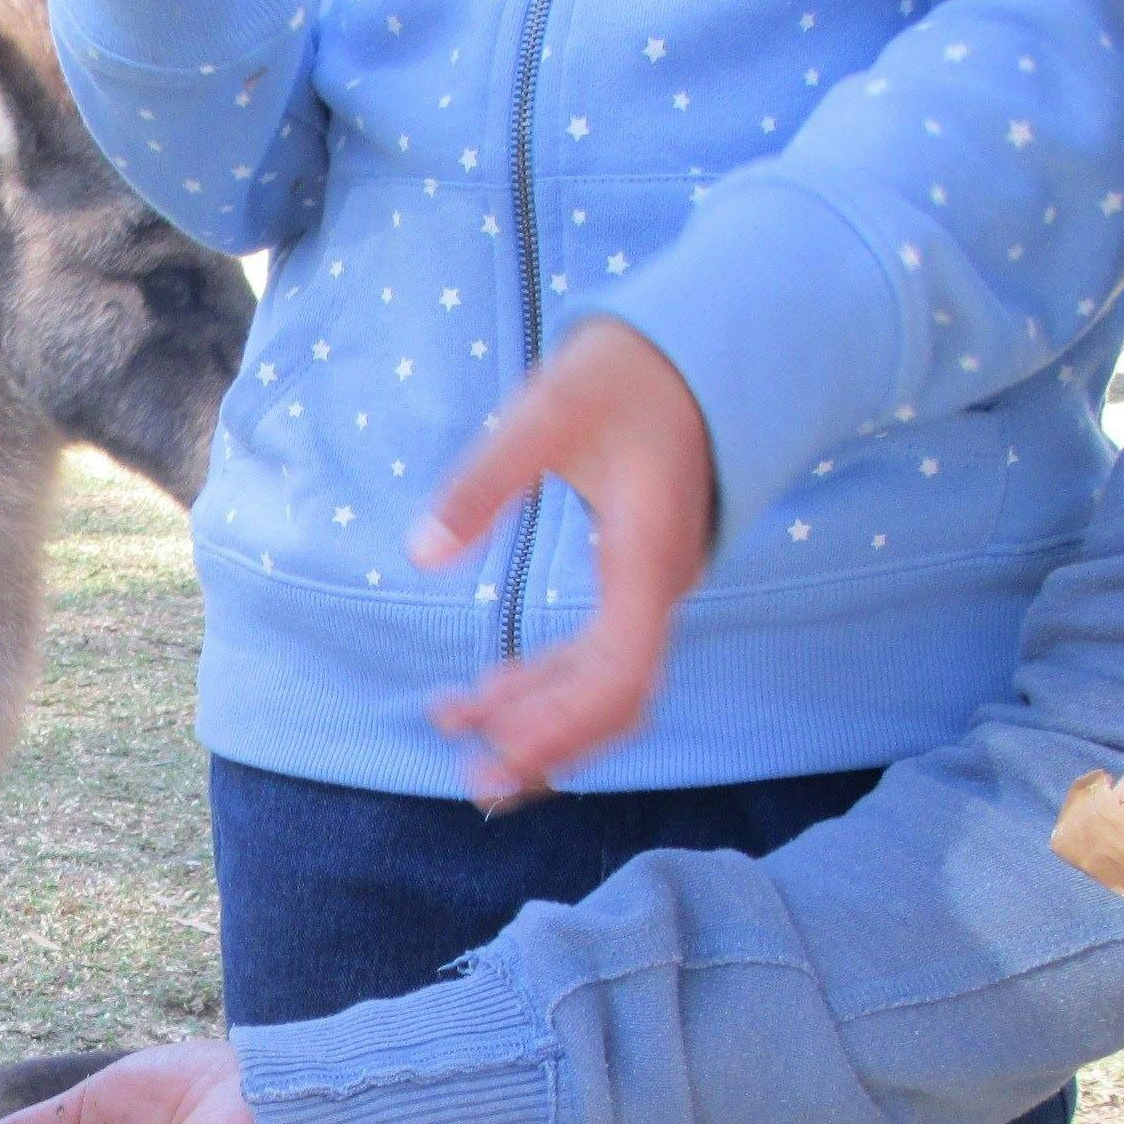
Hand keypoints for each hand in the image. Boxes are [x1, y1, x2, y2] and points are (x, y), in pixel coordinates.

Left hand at [411, 319, 714, 805]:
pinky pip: (597, 656)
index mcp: (648, 559)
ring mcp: (650, 588)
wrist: (702, 341)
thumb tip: (421, 552)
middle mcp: (659, 587)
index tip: (502, 753)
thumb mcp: (549, 410)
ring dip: (538, 718)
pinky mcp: (634, 580)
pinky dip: (545, 684)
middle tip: (472, 783)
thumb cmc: (629, 368)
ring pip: (604, 685)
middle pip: (614, 701)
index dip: (565, 724)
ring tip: (454, 731)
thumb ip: (485, 480)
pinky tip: (488, 694)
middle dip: (547, 745)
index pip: (619, 674)